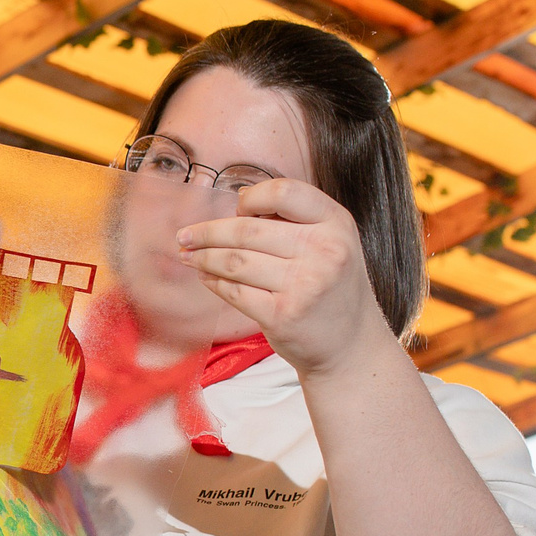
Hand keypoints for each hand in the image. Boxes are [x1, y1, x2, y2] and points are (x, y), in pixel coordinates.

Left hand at [175, 177, 396, 377]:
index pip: (284, 192)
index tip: (236, 209)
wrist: (351, 344)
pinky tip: (205, 277)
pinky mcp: (282, 315)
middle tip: (185, 236)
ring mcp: (303, 284)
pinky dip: (213, 282)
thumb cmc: (332, 287)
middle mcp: (324, 250)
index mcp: (336, 223)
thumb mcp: (332, 242)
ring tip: (187, 256)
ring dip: (203, 257)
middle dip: (207, 232)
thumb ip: (295, 219)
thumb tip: (239, 202)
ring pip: (235, 261)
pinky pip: (234, 291)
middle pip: (247, 230)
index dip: (252, 198)